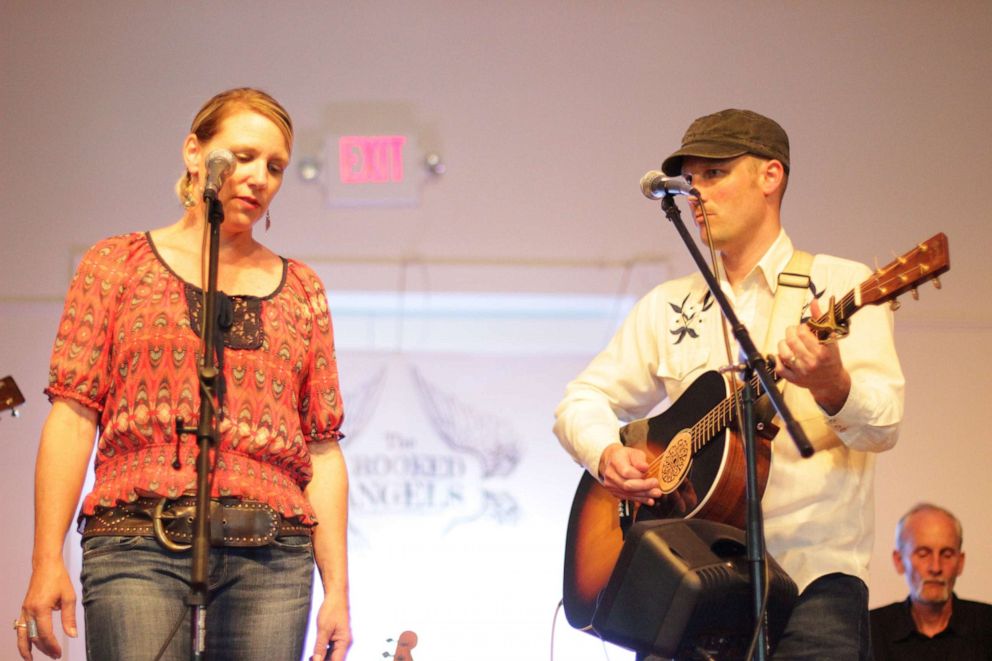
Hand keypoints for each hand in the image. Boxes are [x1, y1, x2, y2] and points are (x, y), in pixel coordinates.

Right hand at [17, 559, 76, 659]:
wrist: (46, 565)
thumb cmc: (58, 578)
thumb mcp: (69, 597)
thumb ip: (69, 618)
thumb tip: (72, 635)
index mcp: (41, 608)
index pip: (45, 634)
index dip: (52, 646)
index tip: (59, 653)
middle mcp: (29, 611)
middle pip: (34, 637)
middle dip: (44, 648)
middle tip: (55, 656)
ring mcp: (24, 610)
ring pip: (23, 635)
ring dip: (28, 649)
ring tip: (32, 660)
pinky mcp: (24, 609)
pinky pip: (21, 628)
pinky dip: (22, 640)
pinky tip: (27, 647)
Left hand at [310, 593, 350, 660]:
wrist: (336, 595)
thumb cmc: (332, 609)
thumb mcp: (323, 629)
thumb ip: (320, 646)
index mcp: (344, 642)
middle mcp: (344, 643)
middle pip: (334, 660)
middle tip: (310, 659)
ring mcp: (341, 641)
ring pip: (332, 656)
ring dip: (322, 659)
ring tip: (310, 658)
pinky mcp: (336, 638)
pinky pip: (330, 650)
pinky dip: (323, 654)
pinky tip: (313, 655)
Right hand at [597, 443, 661, 504]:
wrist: (612, 461)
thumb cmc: (625, 456)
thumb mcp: (634, 452)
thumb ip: (639, 460)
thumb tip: (645, 468)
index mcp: (615, 461)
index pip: (627, 472)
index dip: (640, 476)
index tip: (651, 474)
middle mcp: (610, 474)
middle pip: (627, 485)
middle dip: (644, 487)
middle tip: (656, 486)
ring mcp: (611, 485)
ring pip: (628, 493)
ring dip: (644, 495)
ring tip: (656, 493)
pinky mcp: (614, 492)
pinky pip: (628, 498)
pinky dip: (640, 499)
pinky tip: (649, 499)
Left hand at [776, 299, 851, 414]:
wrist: (831, 382)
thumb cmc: (831, 358)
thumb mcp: (830, 338)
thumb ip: (821, 320)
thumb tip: (813, 302)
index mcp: (823, 351)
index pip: (803, 332)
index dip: (801, 327)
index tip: (804, 328)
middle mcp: (812, 362)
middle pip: (791, 340)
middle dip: (791, 332)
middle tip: (794, 332)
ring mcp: (801, 371)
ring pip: (783, 352)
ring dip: (783, 344)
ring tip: (789, 343)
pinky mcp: (793, 379)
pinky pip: (779, 367)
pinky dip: (777, 359)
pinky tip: (783, 355)